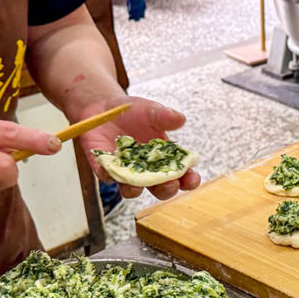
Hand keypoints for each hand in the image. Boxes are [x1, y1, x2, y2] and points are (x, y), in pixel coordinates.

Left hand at [76, 96, 200, 200]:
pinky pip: (107, 176)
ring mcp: (126, 171)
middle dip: (166, 190)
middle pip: (160, 188)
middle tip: (169, 184)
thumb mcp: (150, 111)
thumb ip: (164, 116)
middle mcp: (147, 170)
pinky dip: (108, 175)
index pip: (181, 175)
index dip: (188, 180)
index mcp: (164, 158)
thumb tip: (180, 119)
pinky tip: (108, 170)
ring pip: (132, 189)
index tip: (192, 179)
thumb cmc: (134, 112)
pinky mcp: (105, 168)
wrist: (106, 107)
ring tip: (135, 185)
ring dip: (134, 190)